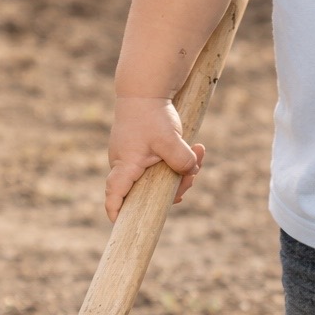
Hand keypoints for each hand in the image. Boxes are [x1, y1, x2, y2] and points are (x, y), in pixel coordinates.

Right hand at [105, 96, 204, 222]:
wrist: (146, 90)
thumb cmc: (151, 115)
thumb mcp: (169, 138)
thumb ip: (180, 159)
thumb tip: (190, 173)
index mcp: (126, 166)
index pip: (115, 195)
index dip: (117, 211)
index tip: (120, 224)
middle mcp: (127, 166)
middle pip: (146, 192)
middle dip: (175, 188)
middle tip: (192, 177)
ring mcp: (136, 159)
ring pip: (159, 178)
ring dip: (183, 171)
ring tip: (199, 152)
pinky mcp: (145, 152)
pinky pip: (163, 165)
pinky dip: (180, 161)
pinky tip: (197, 149)